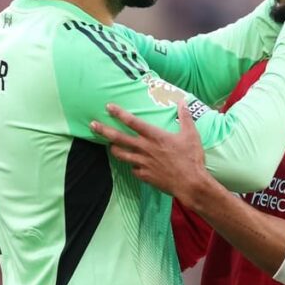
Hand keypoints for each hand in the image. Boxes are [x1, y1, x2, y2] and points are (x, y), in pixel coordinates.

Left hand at [90, 102, 210, 200]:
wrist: (190, 183)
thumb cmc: (191, 157)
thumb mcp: (191, 134)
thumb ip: (185, 117)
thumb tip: (183, 101)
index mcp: (155, 136)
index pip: (132, 122)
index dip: (119, 113)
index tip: (108, 107)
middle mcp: (144, 148)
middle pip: (118, 138)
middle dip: (104, 130)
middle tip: (92, 125)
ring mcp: (142, 163)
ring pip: (120, 155)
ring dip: (114, 149)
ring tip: (110, 146)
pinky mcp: (144, 175)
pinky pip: (133, 169)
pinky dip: (133, 166)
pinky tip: (135, 165)